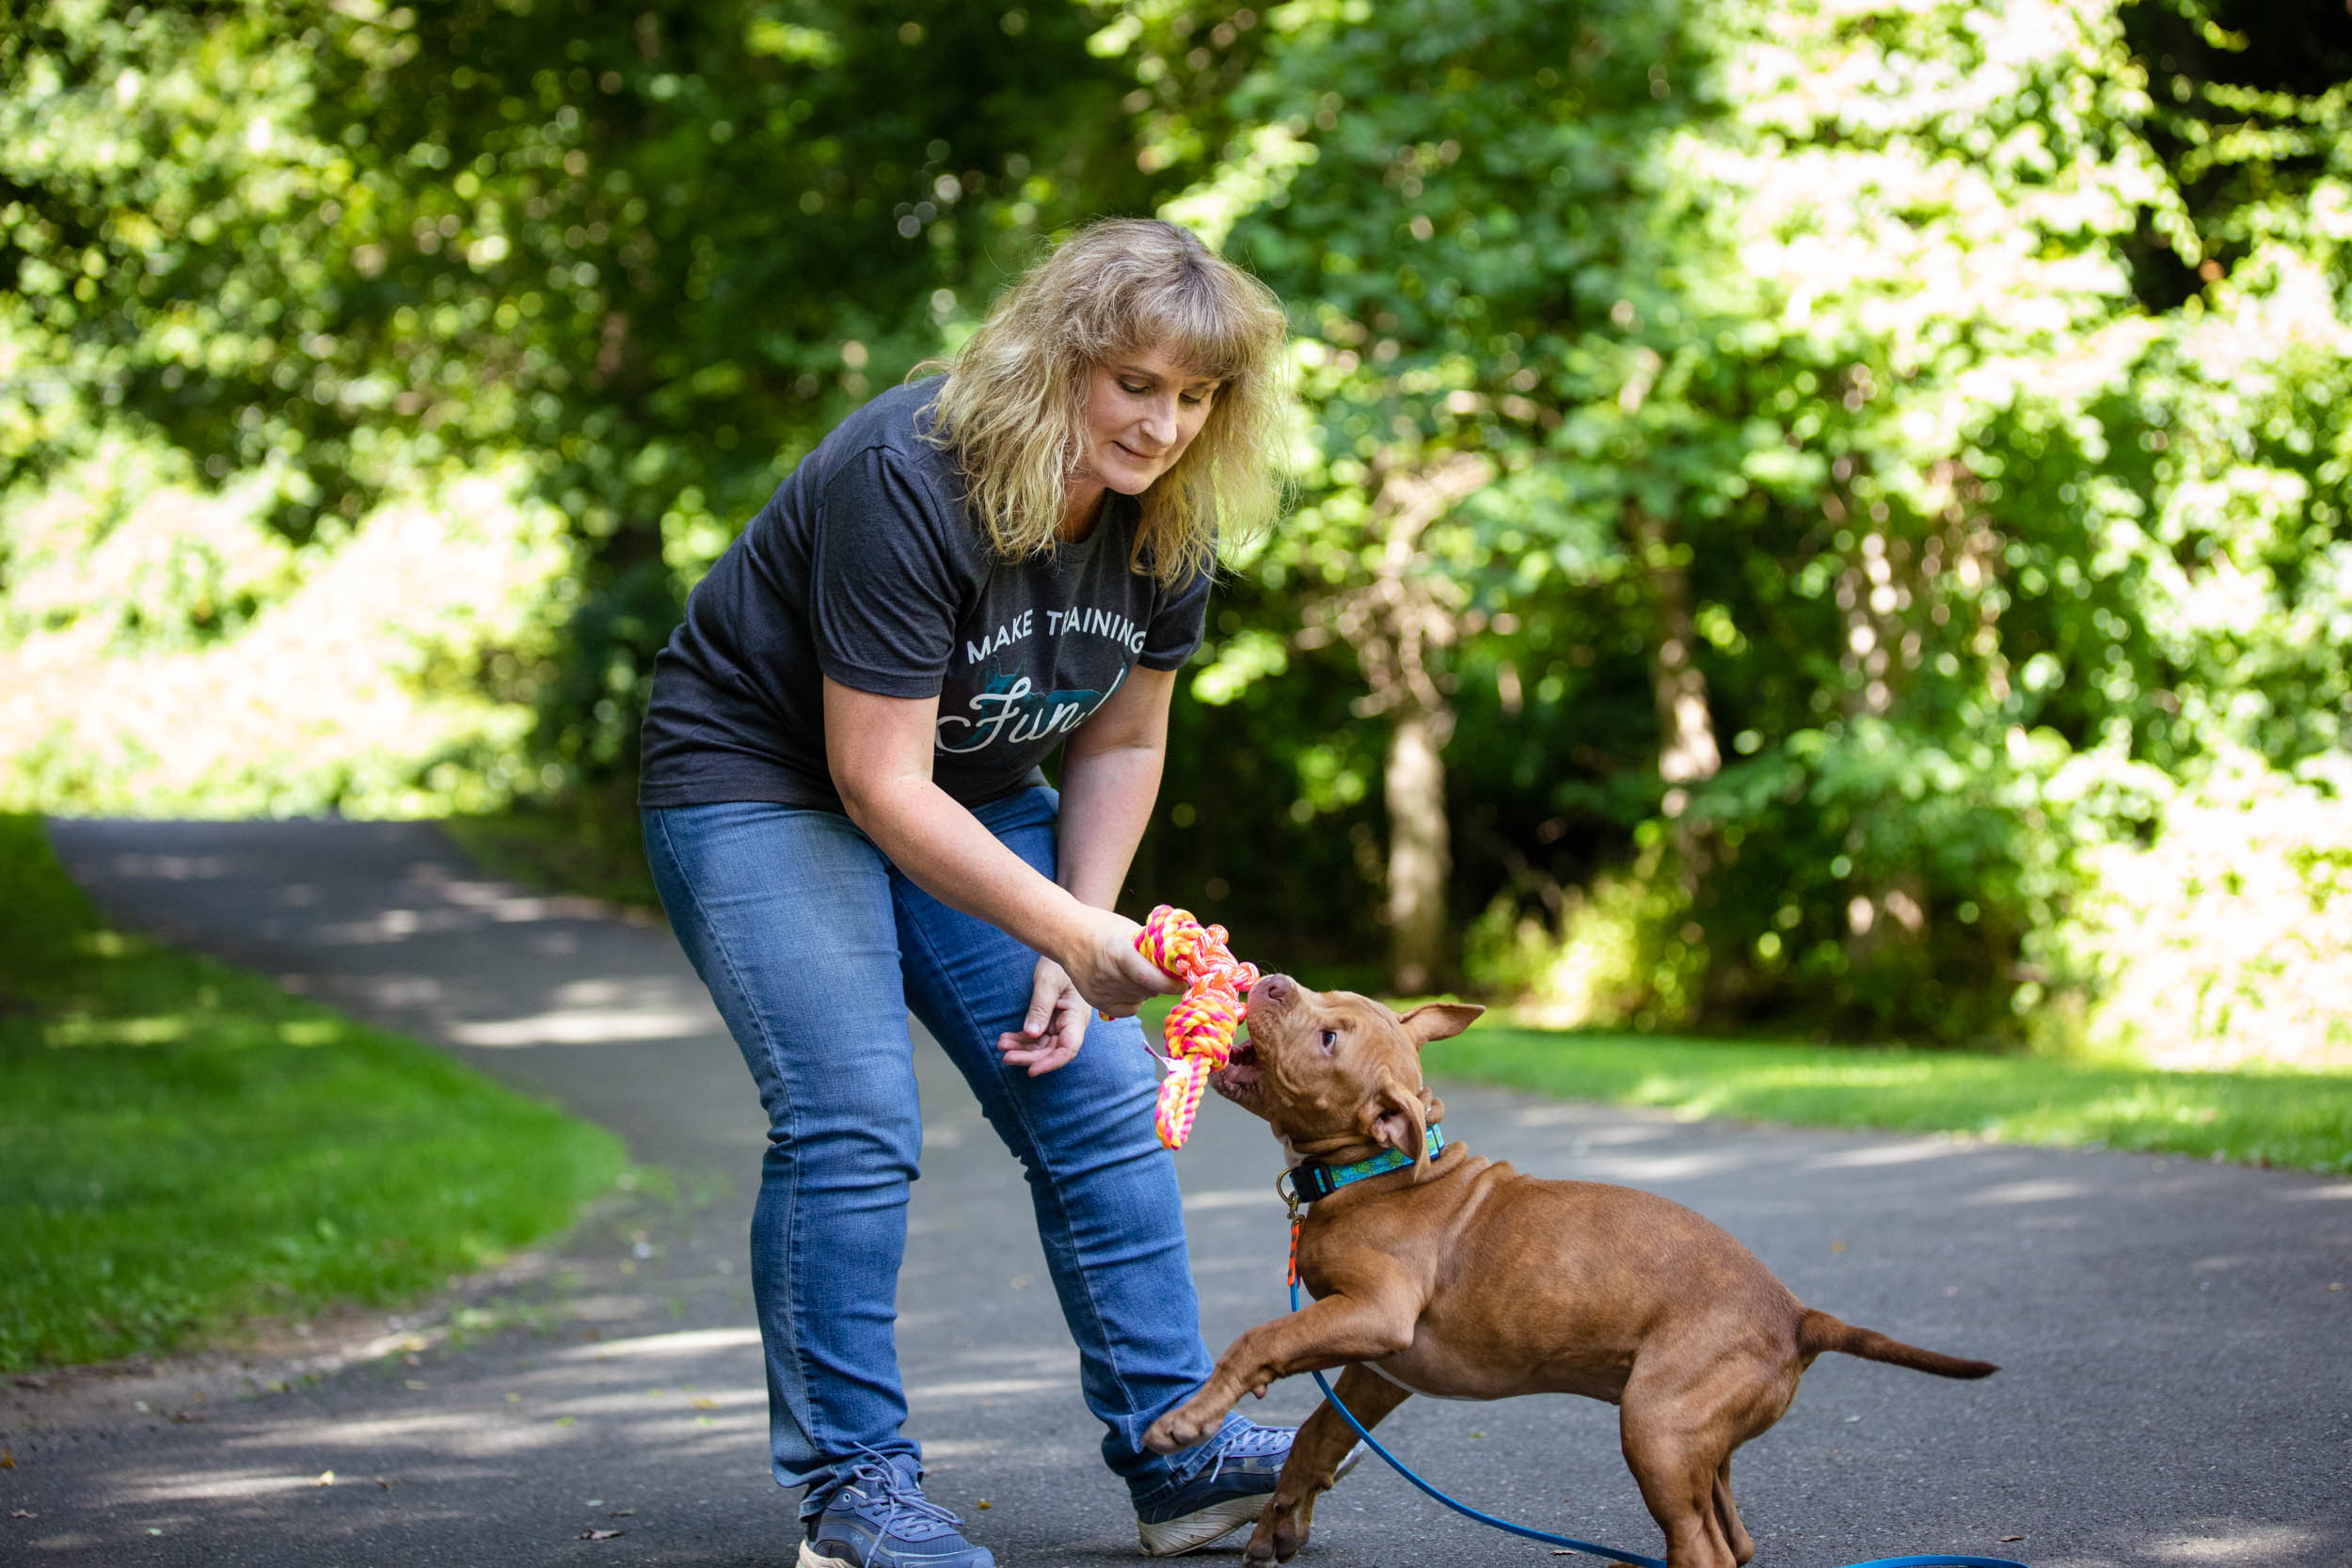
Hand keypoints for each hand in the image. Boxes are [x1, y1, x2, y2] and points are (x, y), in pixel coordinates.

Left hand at [996, 958, 1090, 1075]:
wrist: (1063, 950)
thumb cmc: (1059, 963)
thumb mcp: (1048, 983)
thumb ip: (1040, 1009)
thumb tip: (1032, 1034)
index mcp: (1077, 1017)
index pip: (1068, 1048)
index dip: (1051, 1063)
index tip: (1031, 1070)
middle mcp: (1070, 1024)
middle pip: (1052, 1051)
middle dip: (1029, 1057)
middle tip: (1006, 1057)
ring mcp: (1060, 1023)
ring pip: (1042, 1046)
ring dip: (1022, 1049)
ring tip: (1001, 1044)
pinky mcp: (1050, 1020)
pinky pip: (1036, 1036)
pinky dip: (1021, 1039)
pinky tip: (1005, 1038)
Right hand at [1057, 906, 1181, 1018]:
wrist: (1067, 935)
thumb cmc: (1102, 927)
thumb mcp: (1129, 929)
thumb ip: (1150, 948)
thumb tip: (1177, 963)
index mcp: (1119, 953)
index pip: (1150, 978)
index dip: (1170, 983)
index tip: (1182, 981)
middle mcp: (1108, 975)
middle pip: (1147, 990)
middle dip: (1161, 984)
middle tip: (1163, 973)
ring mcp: (1100, 990)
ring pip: (1139, 1000)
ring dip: (1147, 990)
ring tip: (1140, 974)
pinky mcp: (1095, 1001)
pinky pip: (1127, 1010)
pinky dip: (1135, 1001)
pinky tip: (1132, 986)